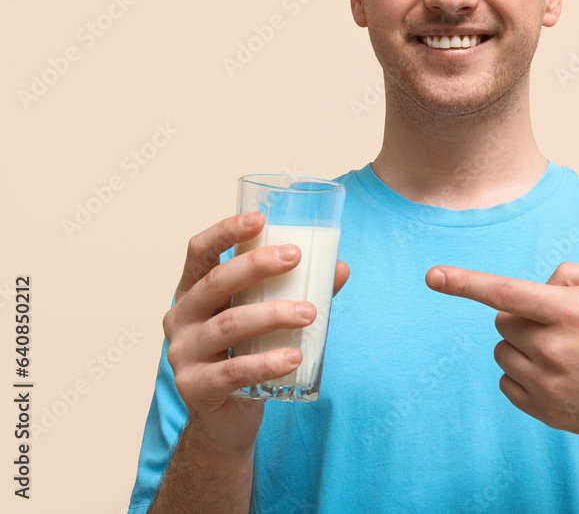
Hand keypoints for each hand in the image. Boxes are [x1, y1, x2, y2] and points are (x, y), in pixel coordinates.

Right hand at [162, 212, 349, 451]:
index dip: (225, 231)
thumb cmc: (247, 352)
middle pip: (216, 283)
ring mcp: (183, 354)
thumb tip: (340, 268)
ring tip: (310, 312)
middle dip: (257, 266)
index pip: (198, 251)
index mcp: (193, 291)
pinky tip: (294, 356)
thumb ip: (297, 290)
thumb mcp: (265, 316)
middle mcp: (180, 318)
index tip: (260, 218)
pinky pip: (234, 371)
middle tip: (297, 257)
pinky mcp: (195, 388)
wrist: (227, 416)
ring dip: (273, 314)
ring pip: (229, 325)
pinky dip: (267, 362)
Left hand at [425, 261, 578, 438]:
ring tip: (562, 352)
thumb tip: (535, 287)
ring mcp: (548, 383)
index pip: (506, 292)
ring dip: (522, 346)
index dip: (466, 282)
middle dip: (521, 316)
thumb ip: (569, 273)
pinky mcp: (545, 410)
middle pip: (502, 320)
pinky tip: (557, 374)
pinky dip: (522, 373)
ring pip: (502, 351)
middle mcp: (555, 347)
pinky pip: (506, 382)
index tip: (432, 276)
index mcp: (571, 311)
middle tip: (557, 325)